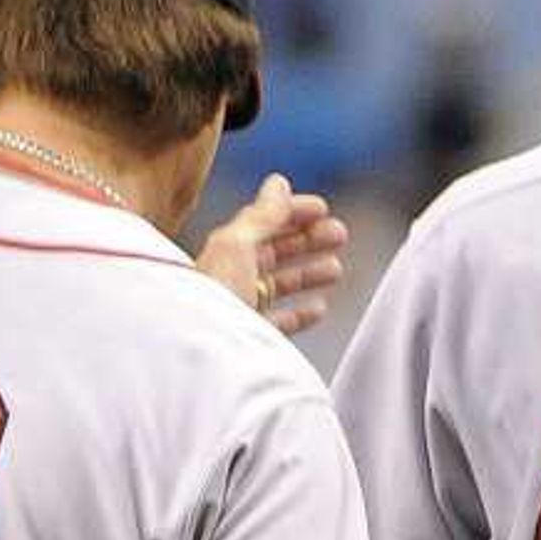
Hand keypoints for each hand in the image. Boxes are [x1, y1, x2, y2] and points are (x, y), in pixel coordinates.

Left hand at [195, 173, 350, 337]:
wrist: (202, 355)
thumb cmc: (212, 301)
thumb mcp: (238, 246)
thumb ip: (262, 215)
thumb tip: (278, 184)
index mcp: (226, 249)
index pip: (263, 222)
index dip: (292, 212)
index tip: (322, 208)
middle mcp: (231, 276)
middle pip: (275, 252)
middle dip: (308, 240)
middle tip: (338, 234)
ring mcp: (241, 307)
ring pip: (279, 285)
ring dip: (309, 273)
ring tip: (335, 269)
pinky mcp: (250, 338)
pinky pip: (279, 321)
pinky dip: (300, 312)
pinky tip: (318, 308)